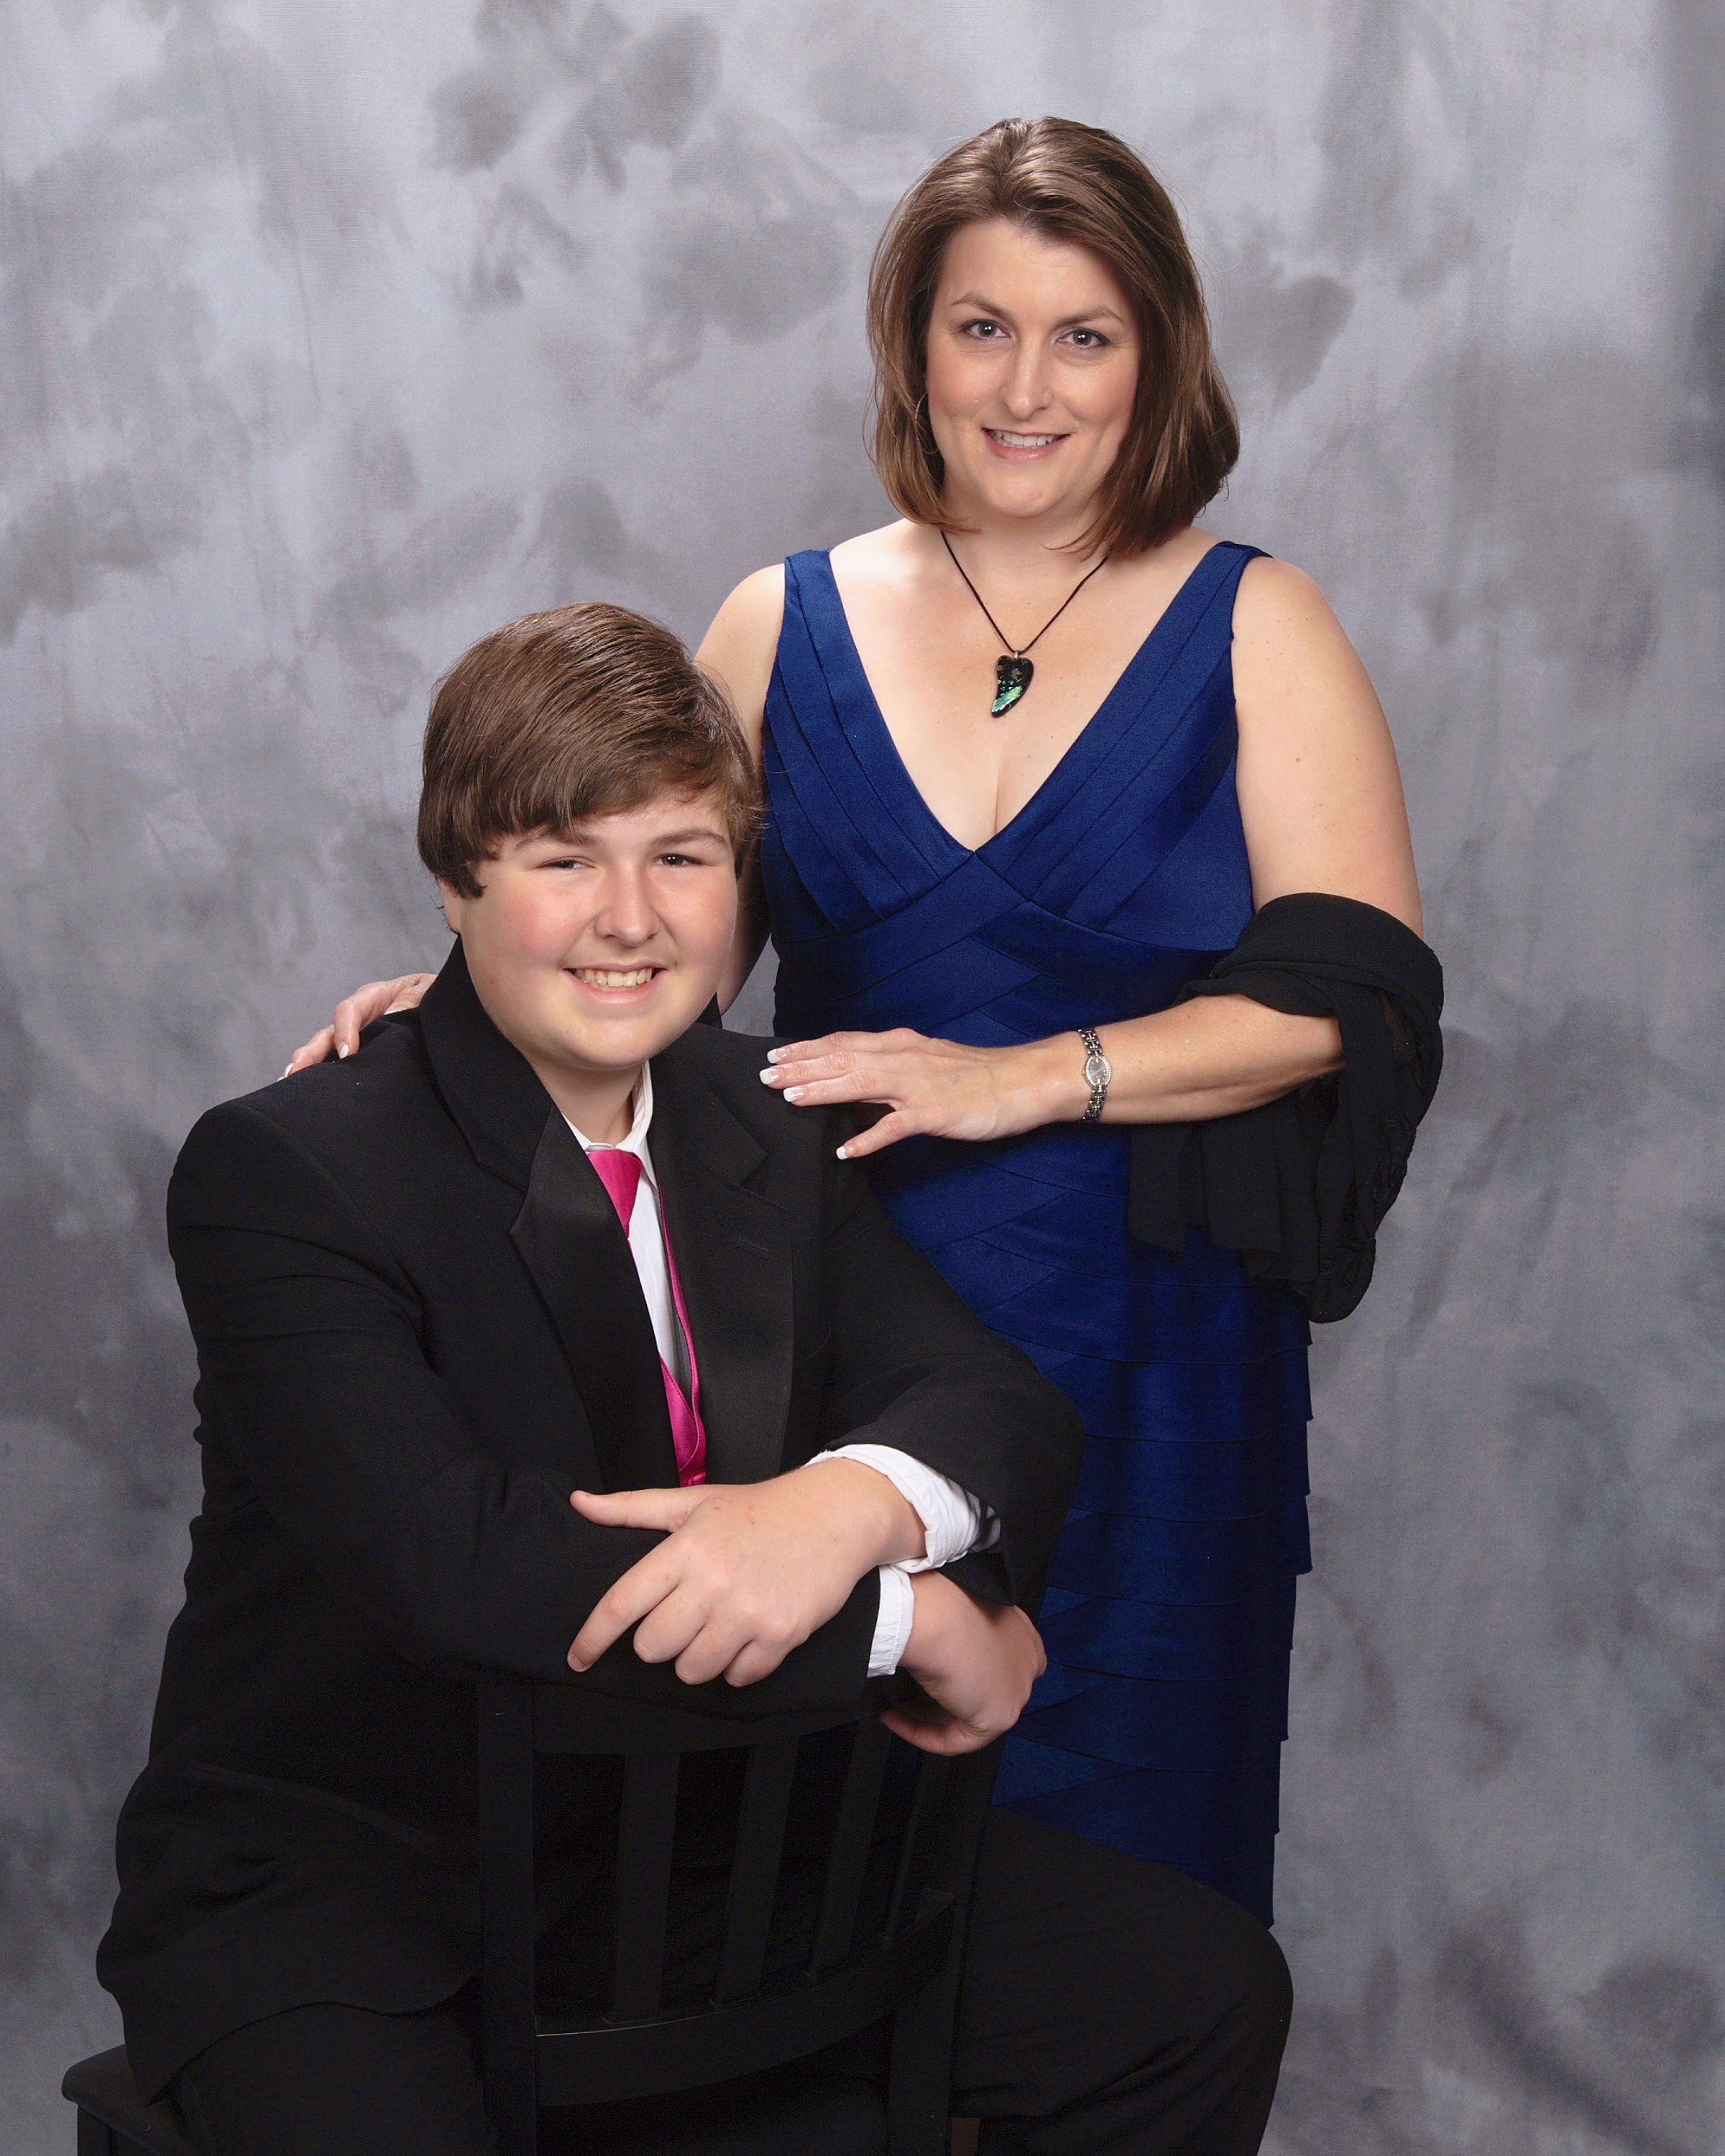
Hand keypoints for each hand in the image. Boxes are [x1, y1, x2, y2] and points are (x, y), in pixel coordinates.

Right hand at [283, 974, 435, 1073]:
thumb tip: (393, 1014)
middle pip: (327, 1034)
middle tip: (296, 1071)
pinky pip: (337, 1065)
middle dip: (310, 1052)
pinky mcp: (361, 1056)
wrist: (443, 1010)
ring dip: (307, 1067)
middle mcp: (358, 1018)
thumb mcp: (427, 990)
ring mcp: (356, 1038)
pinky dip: (322, 1077)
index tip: (346, 1053)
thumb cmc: (433, 996)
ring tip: (290, 1083)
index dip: (344, 1030)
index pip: (349, 1010)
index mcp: (373, 997)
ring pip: (325, 1051)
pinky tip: (307, 1092)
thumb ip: (412, 1000)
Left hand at [567, 1459, 923, 1687]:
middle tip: (681, 1619)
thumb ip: (632, 1508)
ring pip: (692, 1670)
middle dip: (659, 1641)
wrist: (835, 1515)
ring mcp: (748, 1613)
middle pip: (653, 1647)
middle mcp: (713, 1583)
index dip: (592, 1637)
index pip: (622, 1603)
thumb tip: (579, 1503)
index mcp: (685, 1549)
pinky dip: (737, 1667)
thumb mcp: (694, 1501)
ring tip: (715, 1628)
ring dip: (696, 1658)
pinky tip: (746, 1637)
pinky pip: (738, 1679)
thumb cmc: (760, 1508)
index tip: (576, 1659)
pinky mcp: (781, 1636)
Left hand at [759, 1028, 1072, 1159]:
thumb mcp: (928, 1062)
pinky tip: (844, 1150)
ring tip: (789, 1100)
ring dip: (821, 1091)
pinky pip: (892, 1127)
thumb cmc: (977, 1074)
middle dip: (801, 1067)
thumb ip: (892, 1069)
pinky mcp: (933, 1113)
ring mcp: (917, 1085)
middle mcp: (903, 1059)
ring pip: (859, 1084)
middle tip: (765, 1076)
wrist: (1023, 1080)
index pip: (844, 1043)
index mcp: (901, 1045)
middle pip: (842, 1059)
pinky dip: (866, 1139)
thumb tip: (857, 1085)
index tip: (777, 1055)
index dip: (808, 1049)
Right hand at [882, 1572, 1045, 1755]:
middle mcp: (1026, 1663)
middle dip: (943, 1698)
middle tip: (909, 1695)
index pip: (1002, 1664)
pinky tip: (895, 1717)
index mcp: (1021, 1632)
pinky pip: (958, 1739)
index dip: (965, 1675)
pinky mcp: (999, 1717)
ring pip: (968, 1715)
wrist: (936, 1617)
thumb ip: (954, 1632)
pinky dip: (922, 1733)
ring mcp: (1016, 1691)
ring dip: (926, 1715)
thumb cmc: (938, 1602)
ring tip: (894, 1706)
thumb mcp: (951, 1608)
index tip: (935, 1674)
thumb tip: (933, 1646)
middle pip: (983, 1693)